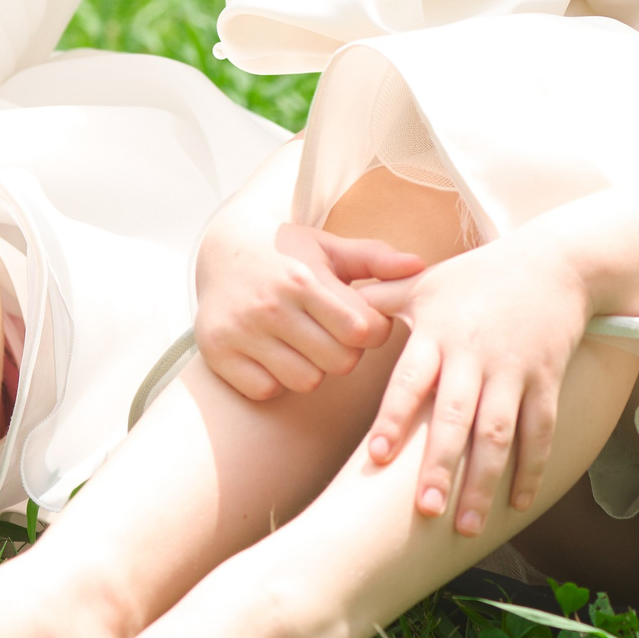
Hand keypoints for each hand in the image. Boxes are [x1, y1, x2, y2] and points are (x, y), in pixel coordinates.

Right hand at [194, 219, 426, 399]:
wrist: (220, 249)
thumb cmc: (287, 252)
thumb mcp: (329, 247)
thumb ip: (375, 258)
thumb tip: (420, 266)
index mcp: (304, 278)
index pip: (364, 330)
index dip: (373, 329)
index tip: (363, 320)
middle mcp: (271, 305)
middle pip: (341, 361)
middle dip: (346, 351)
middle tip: (333, 333)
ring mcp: (242, 332)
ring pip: (307, 381)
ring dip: (313, 367)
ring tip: (305, 342)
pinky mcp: (218, 354)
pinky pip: (267, 390)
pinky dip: (275, 378)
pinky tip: (274, 353)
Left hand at [359, 235, 592, 534]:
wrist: (553, 263)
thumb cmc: (478, 276)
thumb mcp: (425, 281)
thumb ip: (378, 299)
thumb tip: (334, 307)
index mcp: (438, 332)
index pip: (410, 379)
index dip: (393, 417)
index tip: (376, 457)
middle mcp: (474, 354)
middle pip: (455, 417)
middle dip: (440, 466)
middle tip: (424, 511)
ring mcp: (513, 369)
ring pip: (498, 433)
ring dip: (483, 482)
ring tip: (466, 527)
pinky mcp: (546, 379)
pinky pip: (539, 430)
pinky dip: (531, 469)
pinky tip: (518, 505)